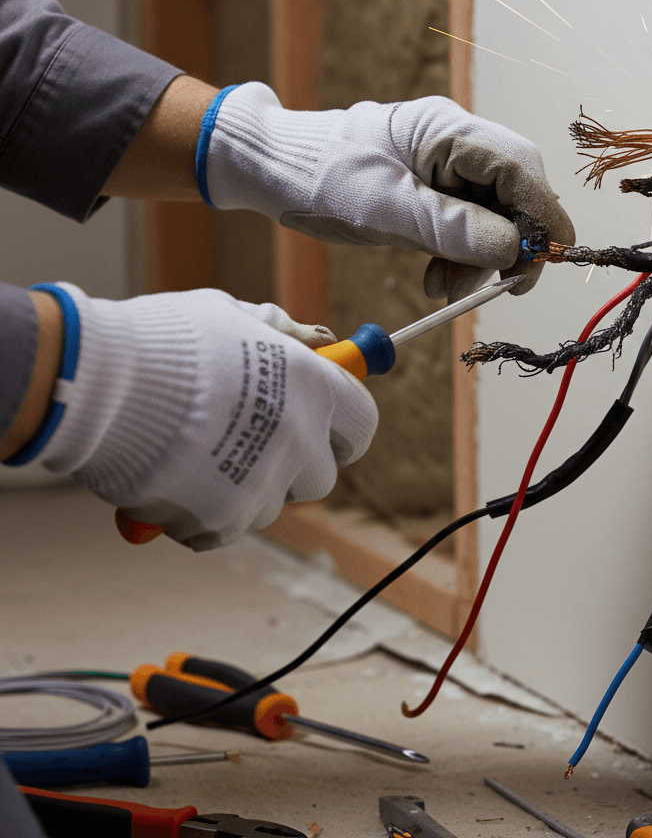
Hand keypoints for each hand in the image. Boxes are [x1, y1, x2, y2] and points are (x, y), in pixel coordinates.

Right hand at [20, 284, 376, 549]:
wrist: (96, 382)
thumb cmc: (164, 339)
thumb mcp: (231, 316)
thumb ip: (285, 333)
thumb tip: (326, 341)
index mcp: (313, 386)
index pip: (363, 424)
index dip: (344, 427)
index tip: (327, 428)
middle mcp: (301, 438)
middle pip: (323, 474)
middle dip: (295, 463)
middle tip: (254, 443)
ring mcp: (264, 483)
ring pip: (272, 503)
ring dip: (244, 488)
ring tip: (196, 451)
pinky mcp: (224, 520)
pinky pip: (226, 527)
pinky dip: (203, 513)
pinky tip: (171, 476)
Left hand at [200, 84, 575, 299]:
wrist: (273, 169)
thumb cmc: (320, 176)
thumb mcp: (385, 208)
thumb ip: (452, 228)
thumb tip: (514, 249)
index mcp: (448, 130)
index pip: (520, 168)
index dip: (541, 215)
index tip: (545, 260)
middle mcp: (456, 144)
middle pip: (514, 194)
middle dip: (510, 244)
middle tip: (499, 288)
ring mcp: (446, 167)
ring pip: (492, 217)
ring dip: (479, 259)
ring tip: (444, 290)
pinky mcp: (433, 192)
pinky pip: (465, 227)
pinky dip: (458, 257)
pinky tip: (436, 279)